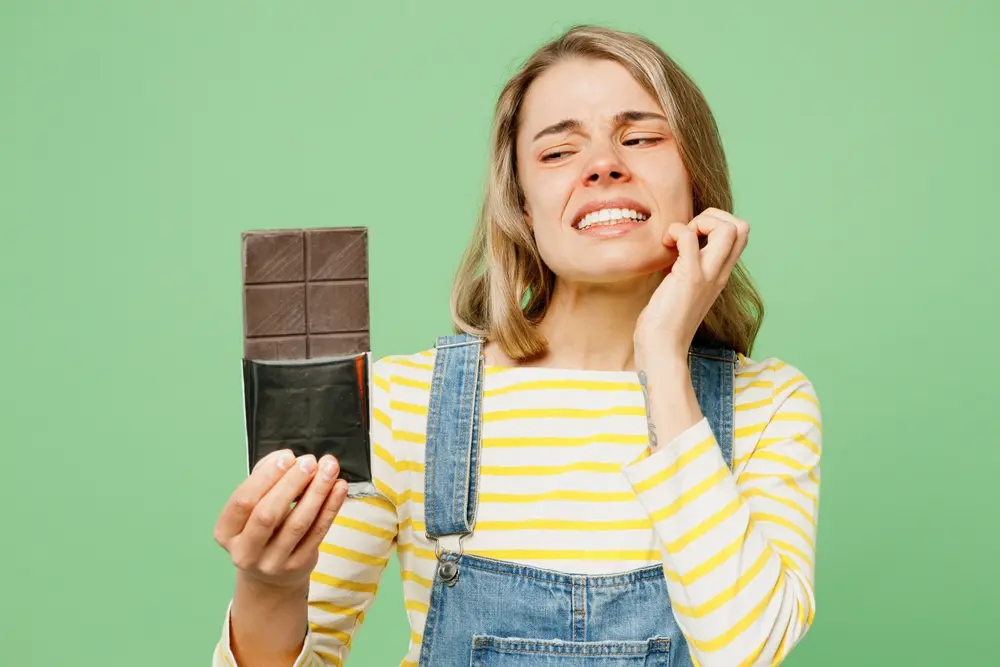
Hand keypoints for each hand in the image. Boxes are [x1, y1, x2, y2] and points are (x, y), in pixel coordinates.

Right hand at [213, 450, 348, 590]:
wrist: (271, 575)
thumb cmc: (261, 528)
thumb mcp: (254, 504)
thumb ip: (265, 476)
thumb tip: (285, 458)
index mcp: (226, 532)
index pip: (242, 502)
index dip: (265, 477)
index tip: (287, 457)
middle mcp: (245, 552)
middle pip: (268, 514)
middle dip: (291, 483)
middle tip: (310, 462)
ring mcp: (272, 563)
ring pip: (297, 523)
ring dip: (317, 492)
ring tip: (329, 469)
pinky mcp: (298, 566)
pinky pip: (318, 532)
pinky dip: (331, 507)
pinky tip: (339, 487)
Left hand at [635, 208, 748, 362]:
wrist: (662, 349)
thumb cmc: (664, 323)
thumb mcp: (682, 289)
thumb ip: (687, 267)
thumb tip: (675, 247)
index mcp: (720, 275)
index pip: (740, 236)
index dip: (717, 223)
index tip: (690, 236)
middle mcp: (720, 274)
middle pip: (742, 227)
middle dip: (713, 216)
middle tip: (687, 233)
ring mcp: (708, 275)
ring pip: (728, 228)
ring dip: (699, 221)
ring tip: (678, 238)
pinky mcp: (689, 278)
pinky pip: (690, 238)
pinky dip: (676, 231)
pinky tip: (665, 245)